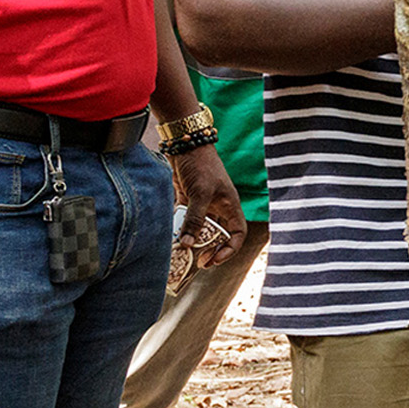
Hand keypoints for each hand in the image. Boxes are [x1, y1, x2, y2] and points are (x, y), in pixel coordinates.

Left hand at [170, 143, 246, 266]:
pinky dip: (179, 229)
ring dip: (193, 242)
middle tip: (199, 263)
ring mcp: (202, 204)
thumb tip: (186, 244)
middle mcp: (218, 208)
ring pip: (201, 229)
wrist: (186, 144)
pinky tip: (171, 237)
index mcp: (230, 206)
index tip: (215, 259)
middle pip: (219, 235)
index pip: (237, 233)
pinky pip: (185, 220)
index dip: (230, 249)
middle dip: (211, 251)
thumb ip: (194, 219)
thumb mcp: (200, 194)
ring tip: (183, 253)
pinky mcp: (187, 200)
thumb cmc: (201, 166)